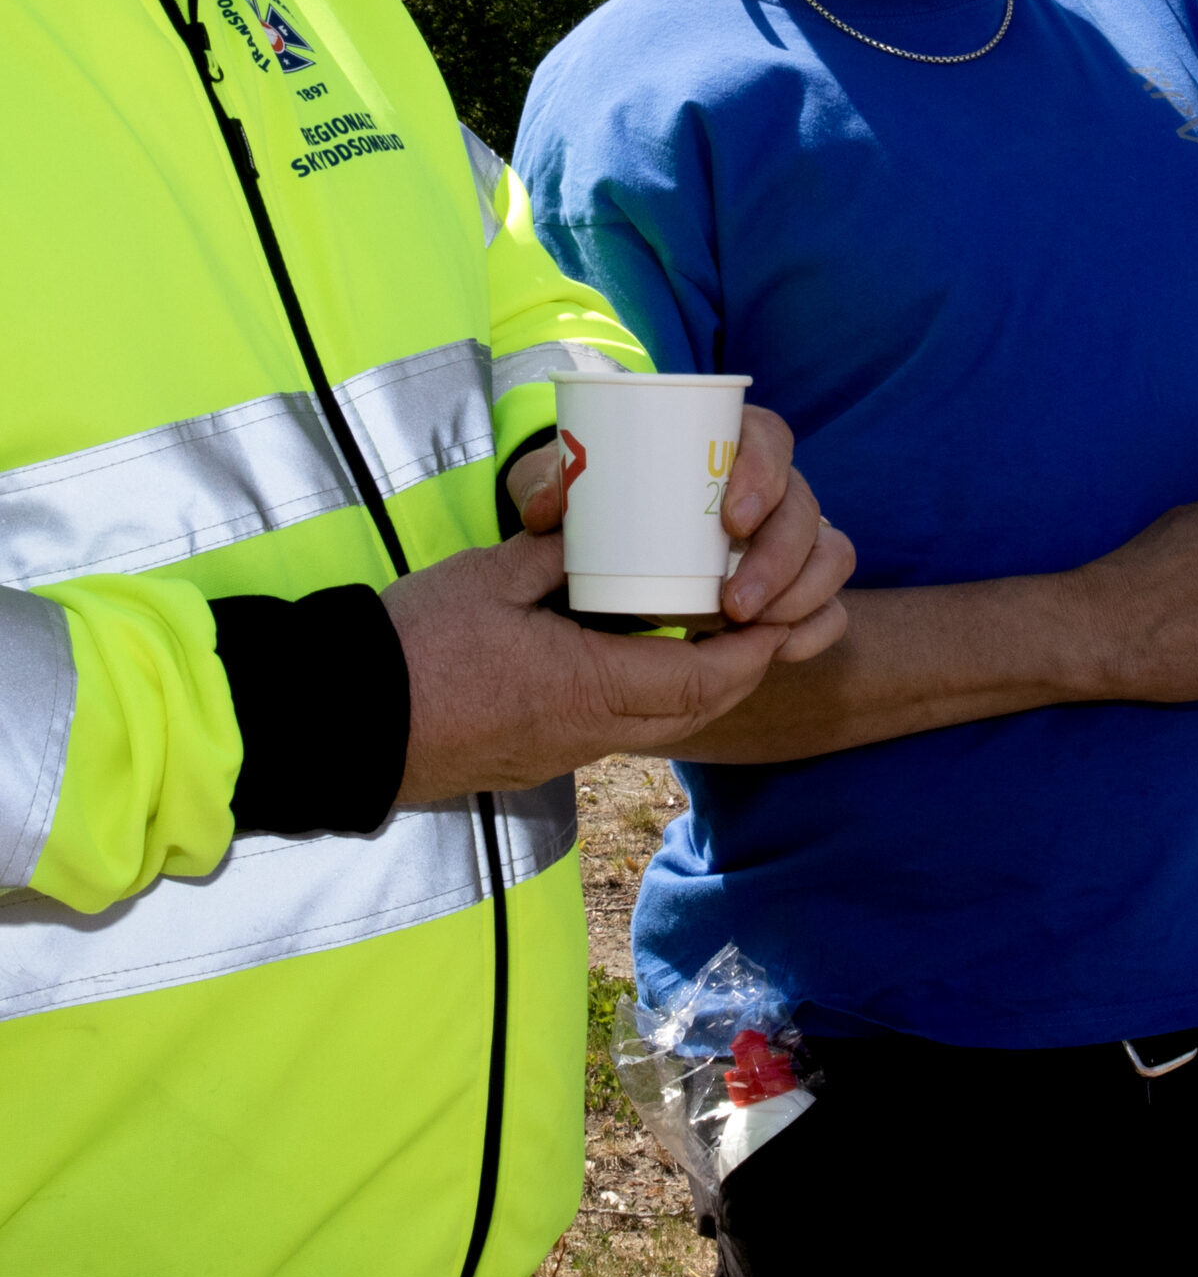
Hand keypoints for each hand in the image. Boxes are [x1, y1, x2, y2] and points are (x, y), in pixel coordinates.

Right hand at [383, 518, 852, 806]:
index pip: (700, 680)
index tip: (779, 619)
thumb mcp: (490, 576)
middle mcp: (586, 733)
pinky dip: (651, 699)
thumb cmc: (411, 646)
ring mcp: (560, 754)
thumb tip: (597, 517)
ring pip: (658, 727)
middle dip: (743, 672)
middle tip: (770, 628)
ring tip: (718, 639)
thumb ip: (553, 549)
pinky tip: (644, 660)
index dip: (752, 653)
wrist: (338, 724)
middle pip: (694, 712)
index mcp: (585, 686)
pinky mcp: (535, 759)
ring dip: (699, 688)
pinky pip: (617, 732)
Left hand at [506, 403, 853, 641]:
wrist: (610, 541)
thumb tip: (548, 510)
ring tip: (752, 629)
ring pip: (831, 554)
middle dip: (780, 558)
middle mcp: (772, 486)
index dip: (765, 473)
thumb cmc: (595, 496)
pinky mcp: (797, 583)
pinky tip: (785, 647)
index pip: (770, 438)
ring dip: (801, 594)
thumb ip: (548, 484)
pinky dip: (818, 625)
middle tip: (732, 603)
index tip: (733, 519)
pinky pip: (831, 603)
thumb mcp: (564, 481)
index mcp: (730, 441)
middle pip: (805, 507)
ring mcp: (791, 536)